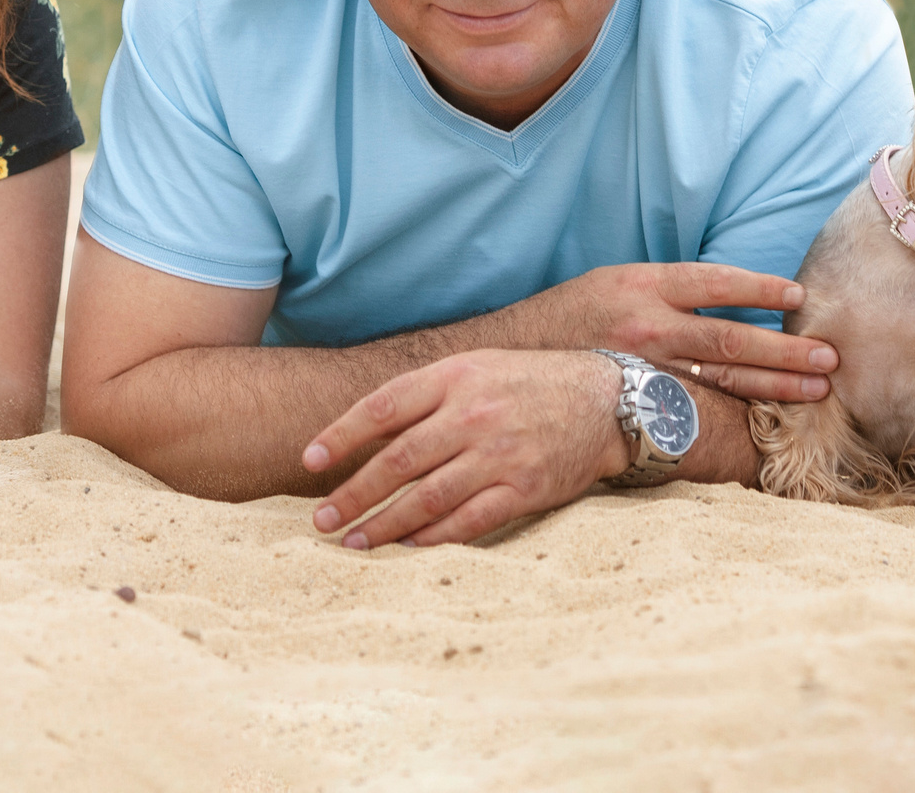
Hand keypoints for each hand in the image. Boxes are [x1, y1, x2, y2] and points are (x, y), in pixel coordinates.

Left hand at [302, 349, 628, 548]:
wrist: (605, 400)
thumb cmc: (529, 382)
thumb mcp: (477, 366)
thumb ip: (427, 393)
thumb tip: (368, 427)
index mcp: (455, 377)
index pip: (383, 407)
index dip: (341, 435)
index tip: (308, 461)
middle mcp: (473, 414)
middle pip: (398, 460)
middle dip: (354, 494)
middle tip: (321, 520)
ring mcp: (499, 454)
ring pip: (427, 497)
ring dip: (384, 524)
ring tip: (352, 541)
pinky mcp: (524, 489)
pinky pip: (469, 521)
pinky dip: (433, 537)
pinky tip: (407, 546)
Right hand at [536, 262, 835, 401]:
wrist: (514, 357)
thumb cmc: (570, 316)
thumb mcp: (614, 282)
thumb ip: (665, 290)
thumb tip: (726, 297)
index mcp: (643, 284)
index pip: (714, 282)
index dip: (760, 288)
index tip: (798, 296)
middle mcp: (647, 324)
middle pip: (730, 336)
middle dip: (784, 348)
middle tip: (829, 358)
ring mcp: (643, 367)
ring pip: (722, 375)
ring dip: (774, 383)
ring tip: (817, 389)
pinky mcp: (638, 399)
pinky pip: (697, 403)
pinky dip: (736, 408)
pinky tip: (768, 414)